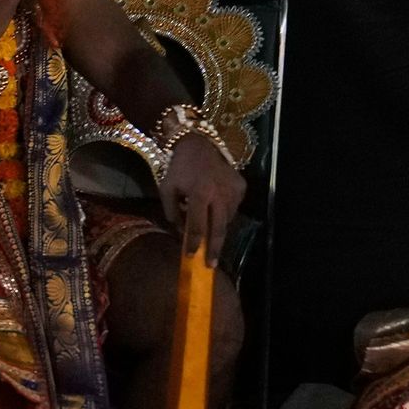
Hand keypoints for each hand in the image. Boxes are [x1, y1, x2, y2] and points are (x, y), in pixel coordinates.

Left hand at [161, 134, 244, 255]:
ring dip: (218, 228)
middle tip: (211, 265)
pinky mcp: (241, 186)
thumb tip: (181, 232)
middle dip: (214, 249)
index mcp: (199, 194)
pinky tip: (216, 208)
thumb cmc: (179, 168)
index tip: (190, 257)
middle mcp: (219, 194)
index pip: (198, 226)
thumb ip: (172, 212)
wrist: (199, 144)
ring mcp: (233, 190)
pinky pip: (234, 207)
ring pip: (227, 219)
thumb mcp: (167, 189)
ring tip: (210, 232)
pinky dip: (224, 213)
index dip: (194, 243)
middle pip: (218, 229)